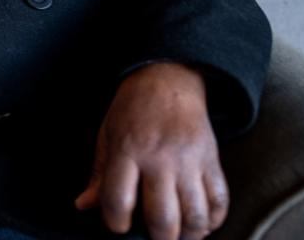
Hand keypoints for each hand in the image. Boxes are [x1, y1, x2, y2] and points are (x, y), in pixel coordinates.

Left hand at [74, 62, 228, 239]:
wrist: (167, 80)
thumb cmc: (131, 111)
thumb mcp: (107, 136)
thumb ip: (98, 175)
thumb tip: (83, 206)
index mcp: (127, 150)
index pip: (118, 200)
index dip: (116, 223)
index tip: (118, 226)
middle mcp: (160, 158)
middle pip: (162, 217)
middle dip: (157, 238)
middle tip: (152, 238)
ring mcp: (189, 160)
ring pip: (195, 214)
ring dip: (188, 235)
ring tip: (178, 236)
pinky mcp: (212, 160)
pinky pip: (219, 200)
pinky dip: (213, 220)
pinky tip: (200, 224)